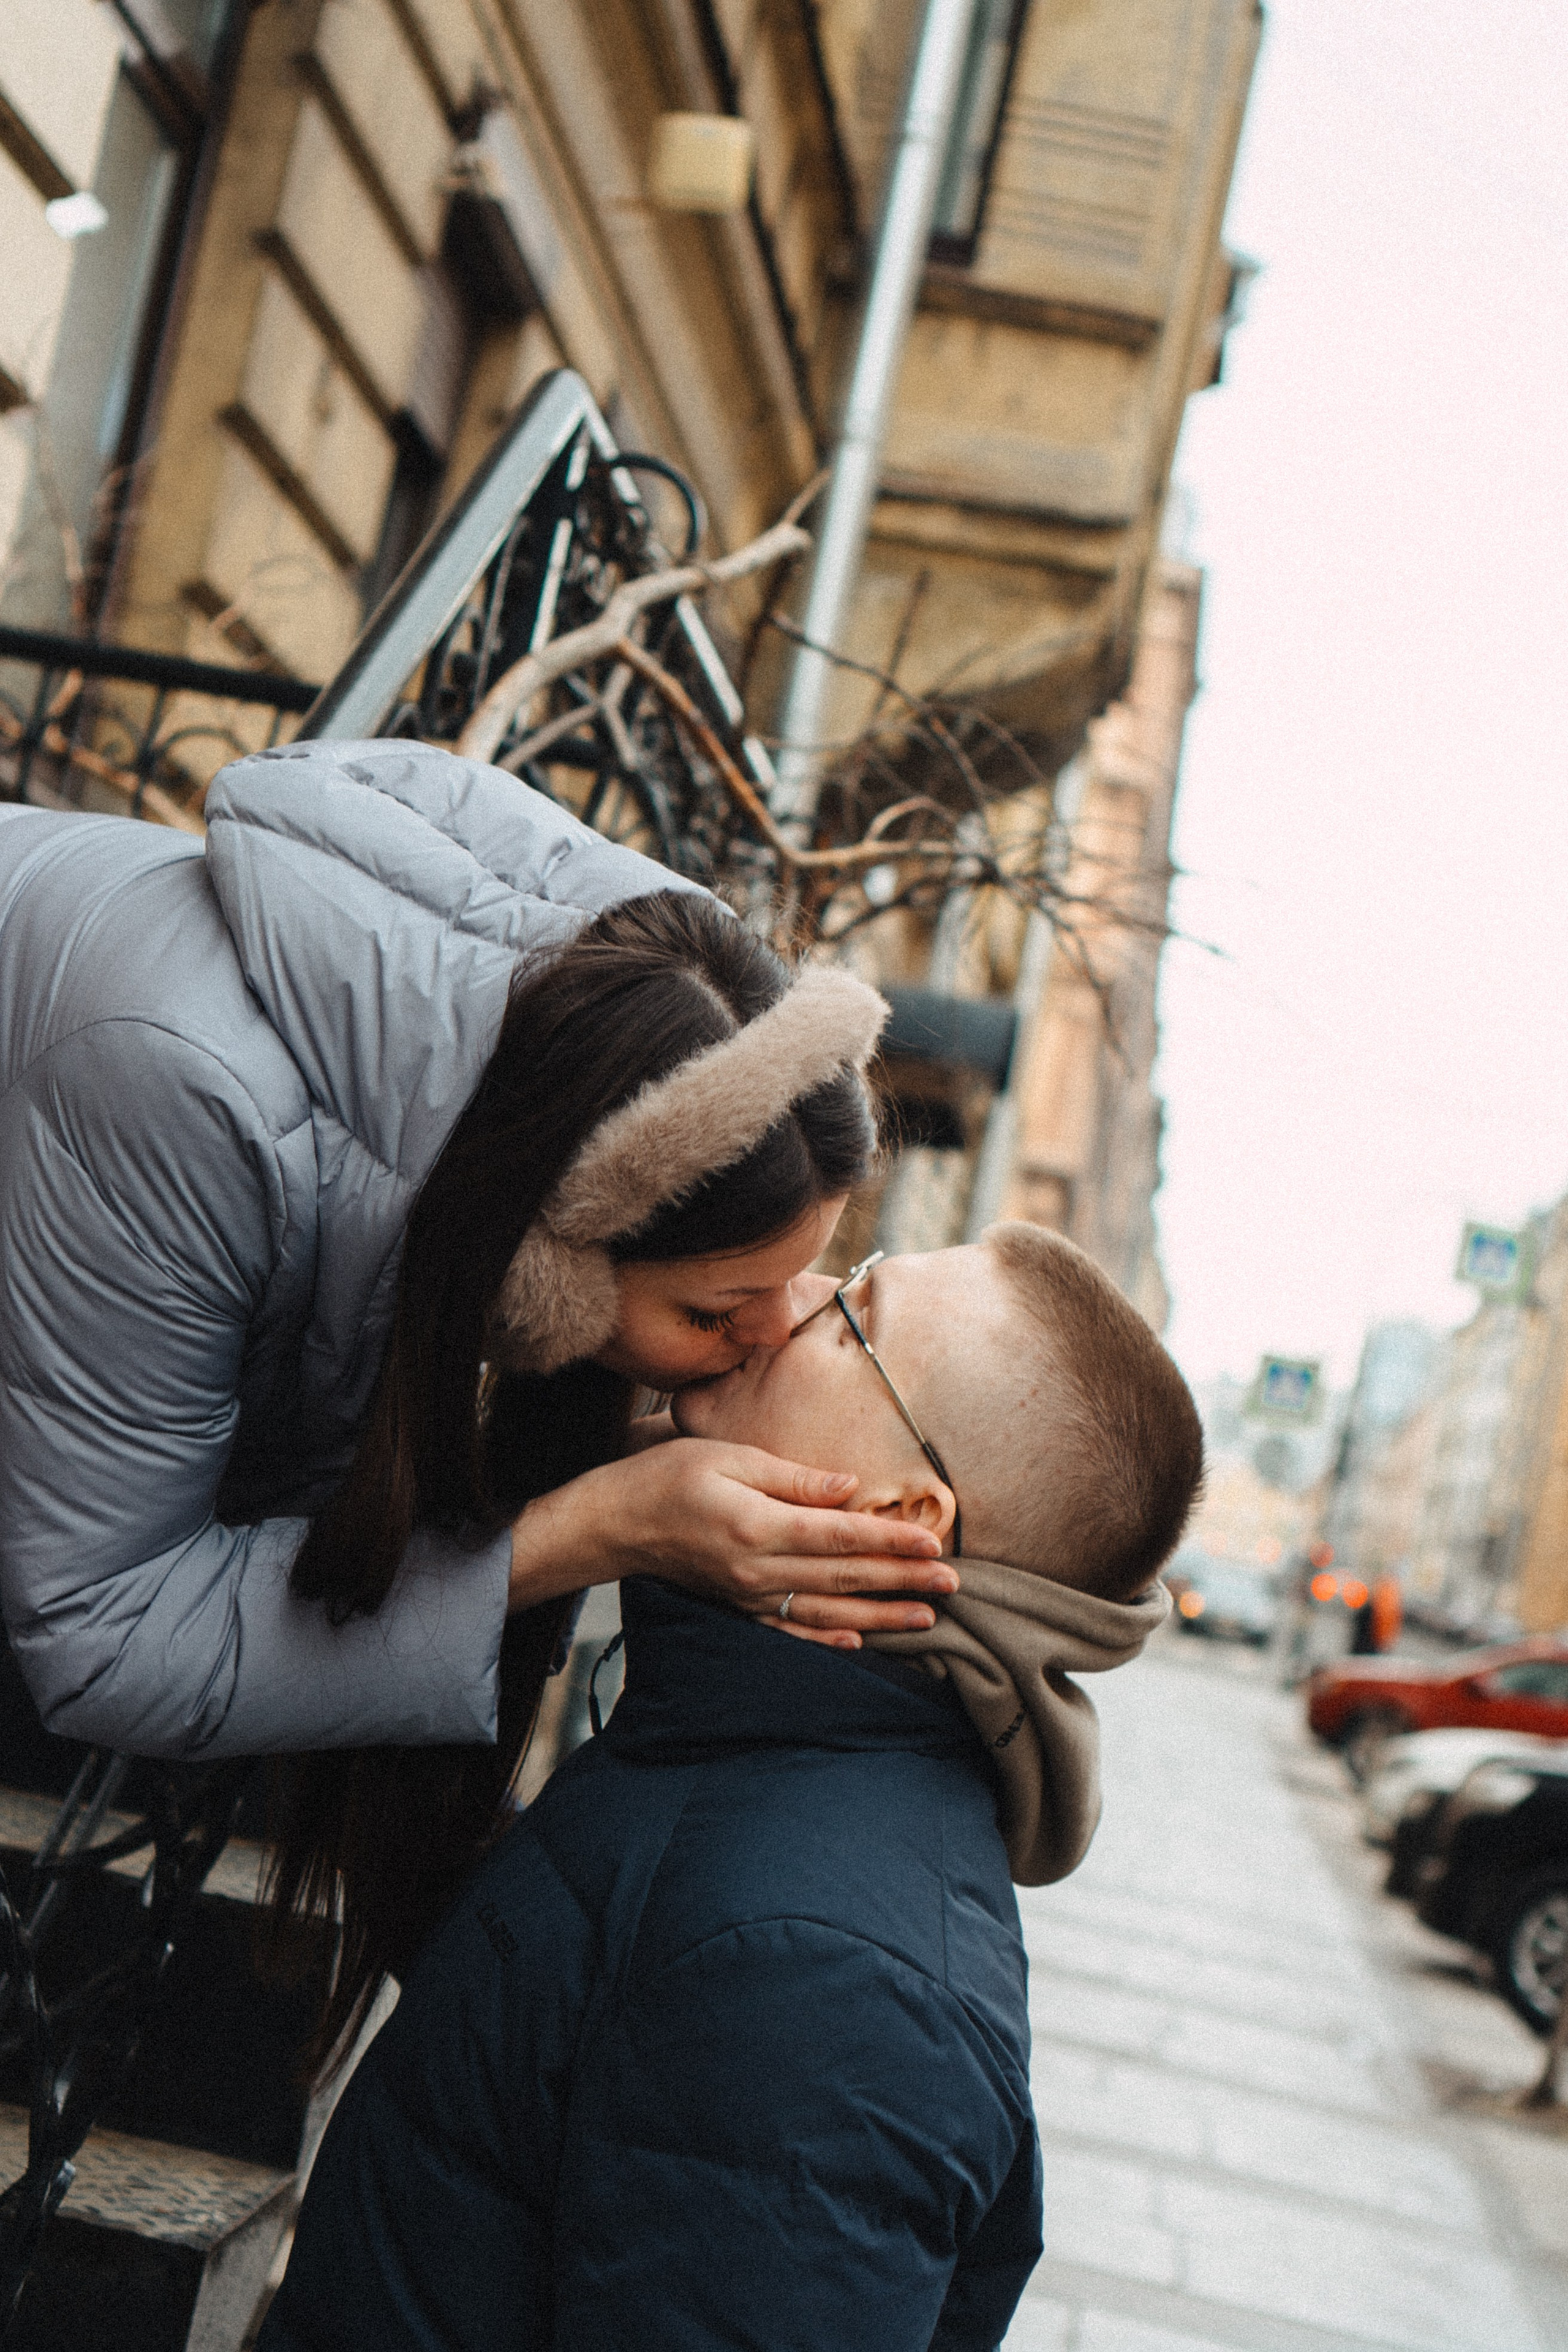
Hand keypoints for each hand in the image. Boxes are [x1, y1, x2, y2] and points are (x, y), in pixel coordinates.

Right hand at [508, 1438, 956, 1649]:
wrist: (616, 1523)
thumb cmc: (669, 1476)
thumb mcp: (731, 1456)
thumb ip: (794, 1477)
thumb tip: (850, 1488)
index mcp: (759, 1526)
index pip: (841, 1536)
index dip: (890, 1540)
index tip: (933, 1542)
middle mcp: (758, 1569)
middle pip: (844, 1576)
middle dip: (903, 1580)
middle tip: (952, 1583)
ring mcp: (748, 1595)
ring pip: (827, 1609)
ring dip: (880, 1615)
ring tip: (926, 1618)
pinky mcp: (738, 1607)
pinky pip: (791, 1629)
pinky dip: (828, 1637)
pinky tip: (858, 1639)